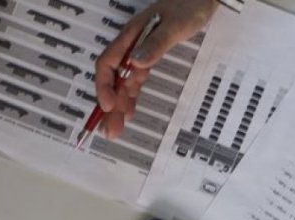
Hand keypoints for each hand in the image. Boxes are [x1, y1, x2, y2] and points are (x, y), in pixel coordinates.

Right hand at [95, 0, 217, 138]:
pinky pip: (135, 80)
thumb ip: (156, 44)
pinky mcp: (150, 56)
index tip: (109, 106)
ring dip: (119, 105)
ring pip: (124, 82)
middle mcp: (132, 46)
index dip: (104, 86)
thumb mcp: (174, 26)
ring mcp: (140, 52)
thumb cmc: (189, 6)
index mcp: (131, 36)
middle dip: (110, 106)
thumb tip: (135, 63)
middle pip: (114, 79)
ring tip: (116, 129)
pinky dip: (131, 96)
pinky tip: (129, 111)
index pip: (108, 64)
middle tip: (110, 131)